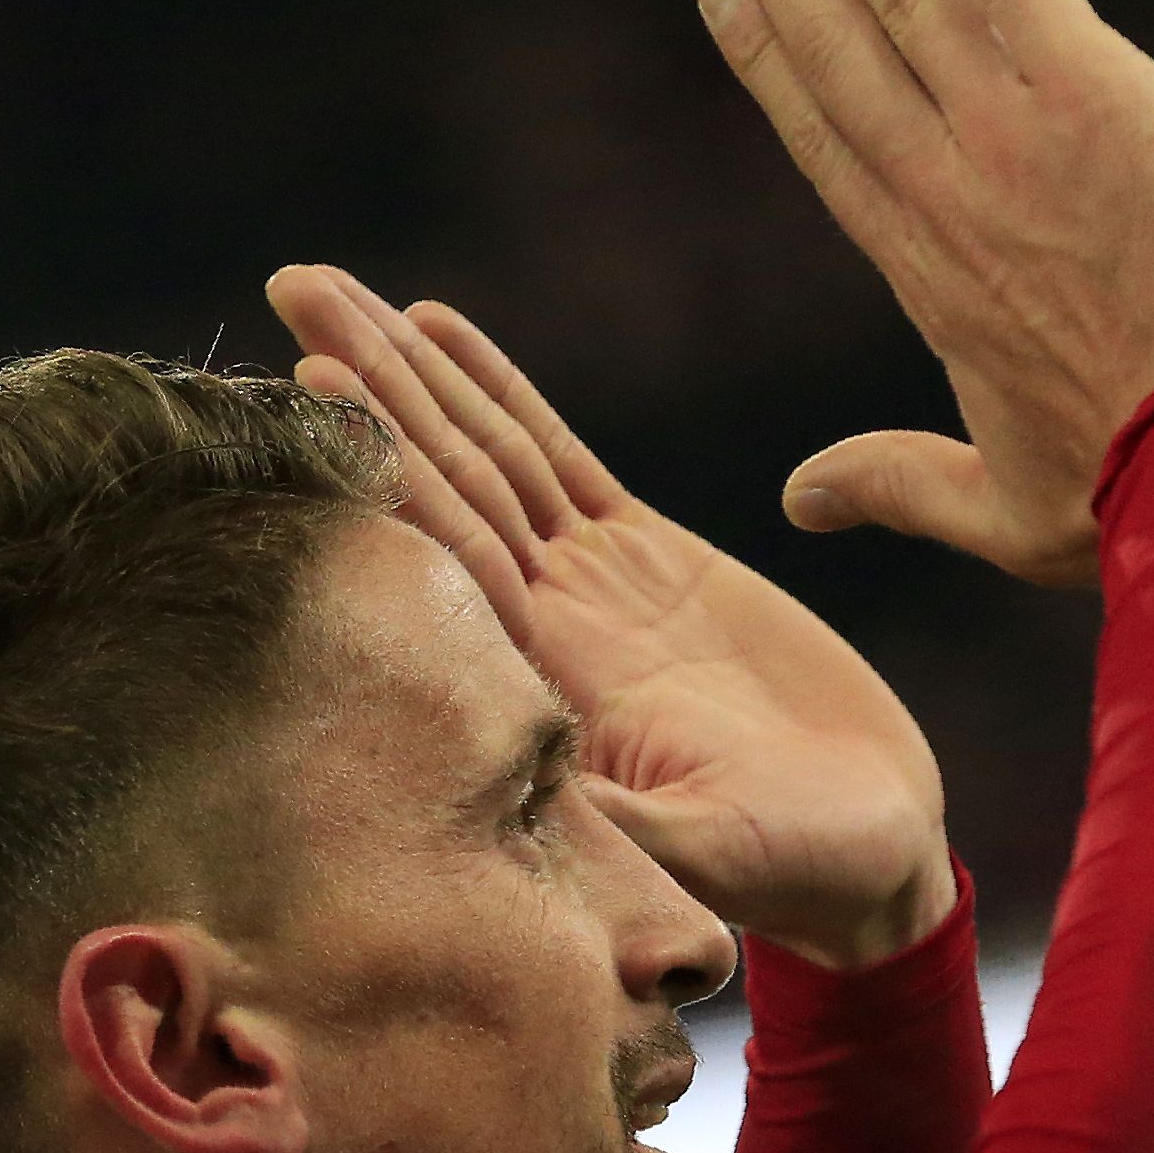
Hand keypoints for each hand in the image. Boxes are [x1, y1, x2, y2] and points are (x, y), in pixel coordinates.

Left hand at [265, 265, 958, 969]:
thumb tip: (538, 794)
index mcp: (547, 687)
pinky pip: (556, 453)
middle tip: (292, 283)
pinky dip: (497, 388)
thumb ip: (626, 822)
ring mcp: (588, 585)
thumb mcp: (710, 854)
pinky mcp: (645, 556)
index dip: (386, 467)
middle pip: (442, 478)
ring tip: (331, 287)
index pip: (448, 554)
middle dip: (368, 383)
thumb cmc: (795, 870)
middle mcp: (546, 623)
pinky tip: (434, 327)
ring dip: (408, 369)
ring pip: (484, 452)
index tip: (311, 389)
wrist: (861, 849)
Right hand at [689, 0, 1153, 585]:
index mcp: (920, 266)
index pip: (819, 131)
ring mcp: (1008, 128)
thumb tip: (796, 499)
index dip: (761, 48)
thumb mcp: (1000, 511)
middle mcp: (942, 181)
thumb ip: (897, 485)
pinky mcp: (1089, 86)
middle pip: (832, 43)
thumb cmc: (1128, 492)